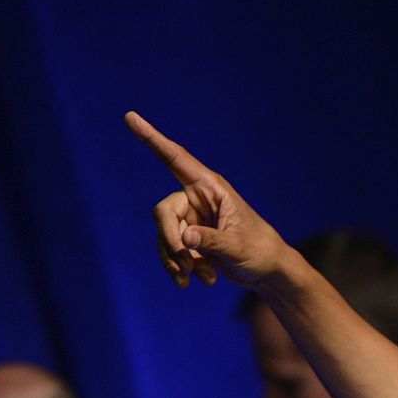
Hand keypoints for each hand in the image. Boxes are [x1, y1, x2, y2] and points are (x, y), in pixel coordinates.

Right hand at [124, 111, 289, 289]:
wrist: (268, 272)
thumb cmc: (260, 252)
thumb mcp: (239, 247)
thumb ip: (212, 241)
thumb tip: (186, 239)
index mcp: (211, 188)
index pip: (176, 158)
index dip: (152, 139)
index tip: (130, 116)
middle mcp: (197, 199)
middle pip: (163, 213)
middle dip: (171, 241)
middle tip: (186, 264)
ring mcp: (191, 219)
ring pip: (164, 236)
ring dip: (179, 261)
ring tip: (205, 278)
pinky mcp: (189, 238)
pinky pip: (170, 251)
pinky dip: (181, 268)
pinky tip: (203, 281)